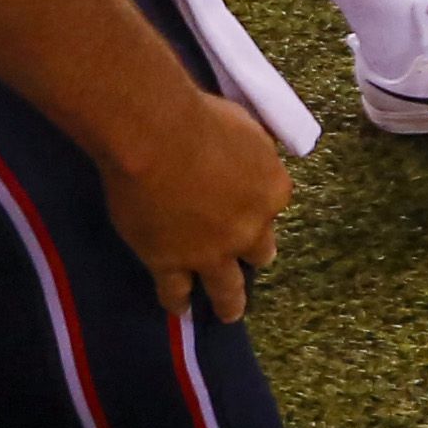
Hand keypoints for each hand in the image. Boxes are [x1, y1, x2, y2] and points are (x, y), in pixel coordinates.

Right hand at [98, 86, 288, 321]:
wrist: (155, 134)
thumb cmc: (199, 116)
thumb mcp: (244, 125)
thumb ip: (251, 150)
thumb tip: (247, 154)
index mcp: (272, 190)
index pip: (272, 206)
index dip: (256, 205)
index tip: (243, 202)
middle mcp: (249, 230)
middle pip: (259, 252)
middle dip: (250, 252)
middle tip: (240, 256)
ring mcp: (211, 252)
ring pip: (228, 289)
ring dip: (229, 301)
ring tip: (227, 311)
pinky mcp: (171, 263)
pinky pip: (176, 291)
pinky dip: (177, 300)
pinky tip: (178, 309)